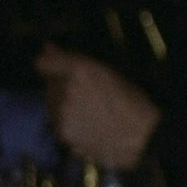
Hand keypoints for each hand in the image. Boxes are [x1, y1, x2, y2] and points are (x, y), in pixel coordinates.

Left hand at [36, 44, 160, 168]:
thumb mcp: (107, 71)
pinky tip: (91, 125)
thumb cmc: (132, 103)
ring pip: (52, 104)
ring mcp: (61, 111)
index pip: (44, 63)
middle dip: (62, 87)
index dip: (51, 65)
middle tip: (89, 97)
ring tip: (93, 113)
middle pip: (49, 84)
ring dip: (65, 105)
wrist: (143, 138)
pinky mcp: (62, 131)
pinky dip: (69, 122)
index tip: (58, 69)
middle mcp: (65, 89)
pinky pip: (58, 121)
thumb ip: (72, 59)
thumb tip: (47, 48)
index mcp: (79, 69)